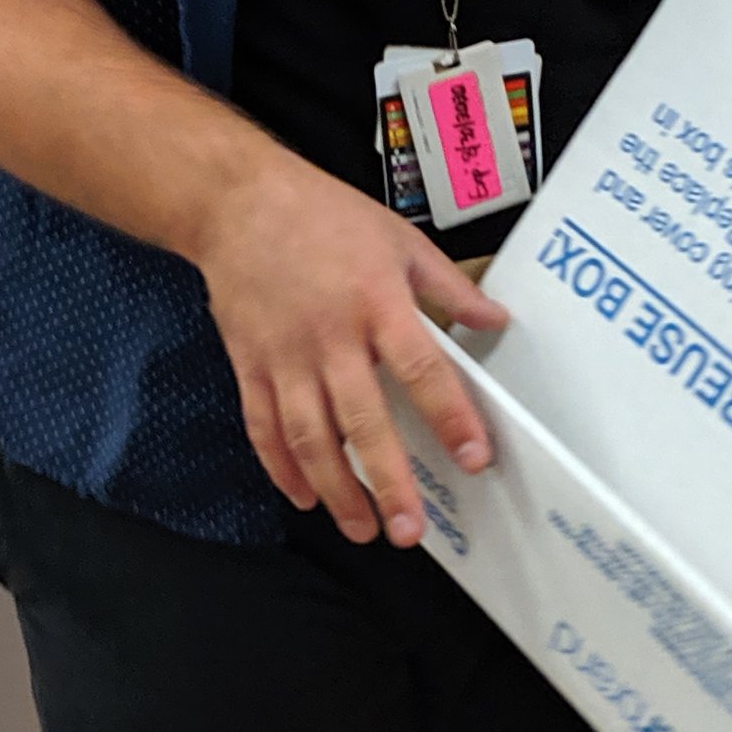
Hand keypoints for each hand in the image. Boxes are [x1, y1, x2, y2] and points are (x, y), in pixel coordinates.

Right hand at [194, 146, 508, 545]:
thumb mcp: (399, 239)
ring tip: (362, 528)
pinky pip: (263, 427)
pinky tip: (305, 496)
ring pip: (309, 436)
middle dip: (387, 481)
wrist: (237, 203)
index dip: (450, 417)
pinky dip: (281, 467)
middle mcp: (330, 336)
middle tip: (409, 528)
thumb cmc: (322, 216)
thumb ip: (449, 287)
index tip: (473, 457)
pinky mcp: (249, 364)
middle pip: (362, 420)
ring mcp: (285, 355)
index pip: (421, 369)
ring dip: (336, 489)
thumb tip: (494, 322)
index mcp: (376, 302)